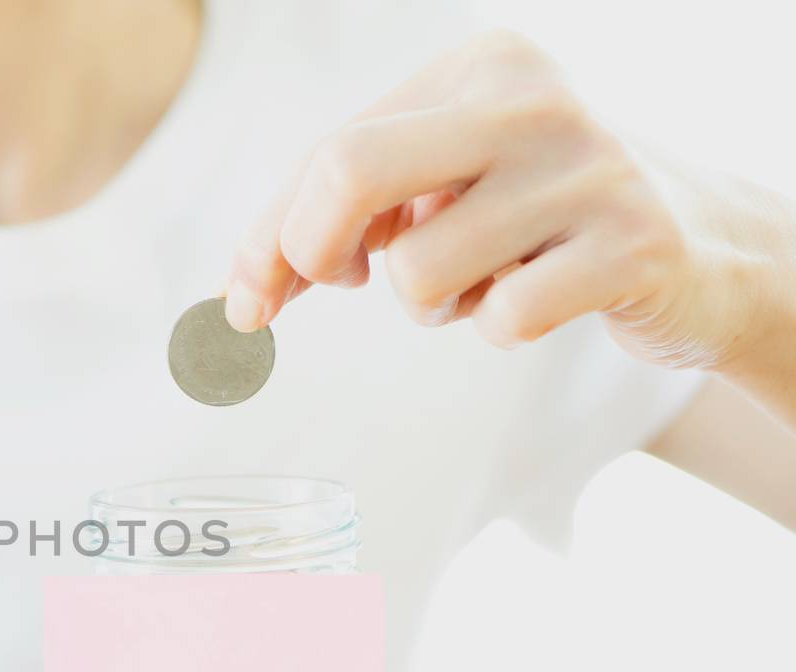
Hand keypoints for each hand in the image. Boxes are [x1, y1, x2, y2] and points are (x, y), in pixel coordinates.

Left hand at [224, 30, 795, 379]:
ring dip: (432, 305)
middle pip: (348, 172)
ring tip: (486, 282)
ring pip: (418, 271)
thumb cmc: (541, 219)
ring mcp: (586, 167)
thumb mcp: (446, 186)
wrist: (708, 246)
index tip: (246, 303)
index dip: (269, 238)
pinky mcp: (633, 243)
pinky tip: (541, 299)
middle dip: (310, 251)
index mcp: (478, 68)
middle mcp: (530, 99)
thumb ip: (342, 218)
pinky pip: (501, 319)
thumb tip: (238, 295)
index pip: (328, 153)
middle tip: (345, 284)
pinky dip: (500, 330)